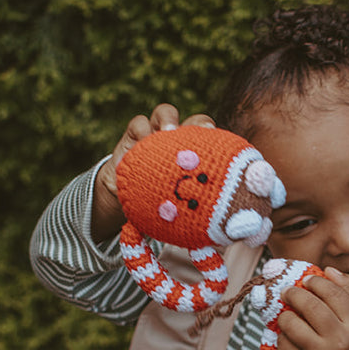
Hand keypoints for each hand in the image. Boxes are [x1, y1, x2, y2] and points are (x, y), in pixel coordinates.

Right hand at [91, 104, 215, 241]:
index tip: (223, 149)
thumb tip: (225, 235)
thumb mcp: (178, 208)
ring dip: (168, 119)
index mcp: (194, 155)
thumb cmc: (159, 206)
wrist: (123, 202)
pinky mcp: (132, 137)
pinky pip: (138, 124)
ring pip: (165, 113)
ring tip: (169, 132)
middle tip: (202, 133)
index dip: (219, 141)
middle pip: (193, 120)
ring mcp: (155, 135)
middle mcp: (177, 141)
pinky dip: (141, 131)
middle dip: (198, 123)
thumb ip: (194, 210)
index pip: (212, 141)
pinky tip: (143, 144)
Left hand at [277, 268, 348, 349]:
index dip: (316, 282)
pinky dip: (282, 336)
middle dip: (294, 293)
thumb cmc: (348, 342)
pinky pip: (283, 342)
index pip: (334, 293)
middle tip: (287, 291)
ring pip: (291, 323)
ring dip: (284, 315)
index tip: (307, 280)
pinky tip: (290, 337)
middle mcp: (340, 340)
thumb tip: (328, 270)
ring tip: (287, 315)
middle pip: (310, 306)